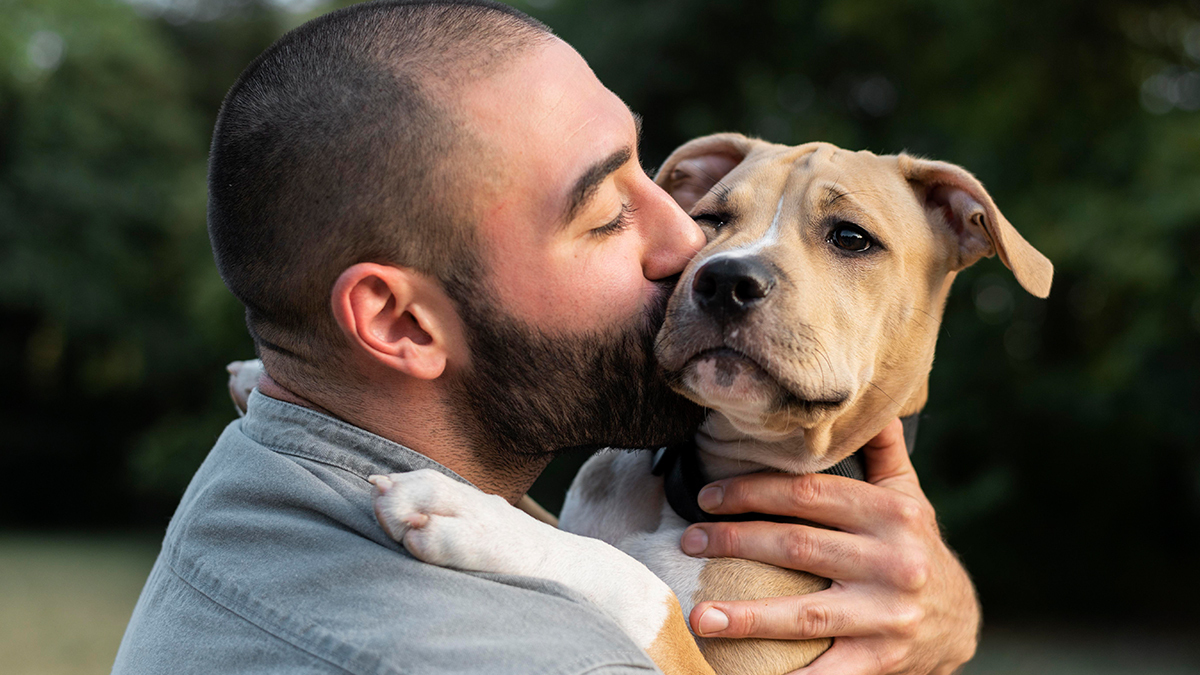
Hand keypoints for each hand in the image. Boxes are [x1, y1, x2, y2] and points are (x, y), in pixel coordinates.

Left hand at [678, 419, 979, 674]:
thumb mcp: (909, 496)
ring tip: (699, 615)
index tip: (707, 496)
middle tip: (689, 541)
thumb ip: (882, 450)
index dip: (753, 491)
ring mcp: (887, 616)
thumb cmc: (916, 548)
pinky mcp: (882, 660)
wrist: (961, 622)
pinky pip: (827, 671)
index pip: (810, 494)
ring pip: (804, 613)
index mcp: (894, 514)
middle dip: (735, 541)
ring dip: (746, 615)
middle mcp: (893, 562)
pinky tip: (743, 672)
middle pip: (797, 546)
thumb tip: (862, 400)